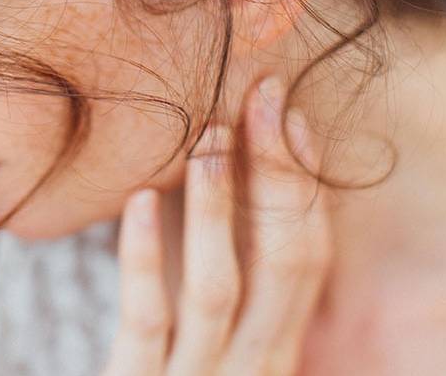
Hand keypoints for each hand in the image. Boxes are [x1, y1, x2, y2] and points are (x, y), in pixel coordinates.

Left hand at [102, 76, 332, 375]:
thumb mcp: (218, 350)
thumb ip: (227, 293)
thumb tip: (216, 197)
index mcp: (276, 352)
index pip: (307, 262)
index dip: (307, 189)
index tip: (296, 119)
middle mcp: (256, 370)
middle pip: (282, 264)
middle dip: (279, 176)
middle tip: (265, 96)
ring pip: (220, 287)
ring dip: (218, 206)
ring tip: (209, 134)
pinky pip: (147, 322)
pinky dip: (145, 258)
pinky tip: (137, 201)